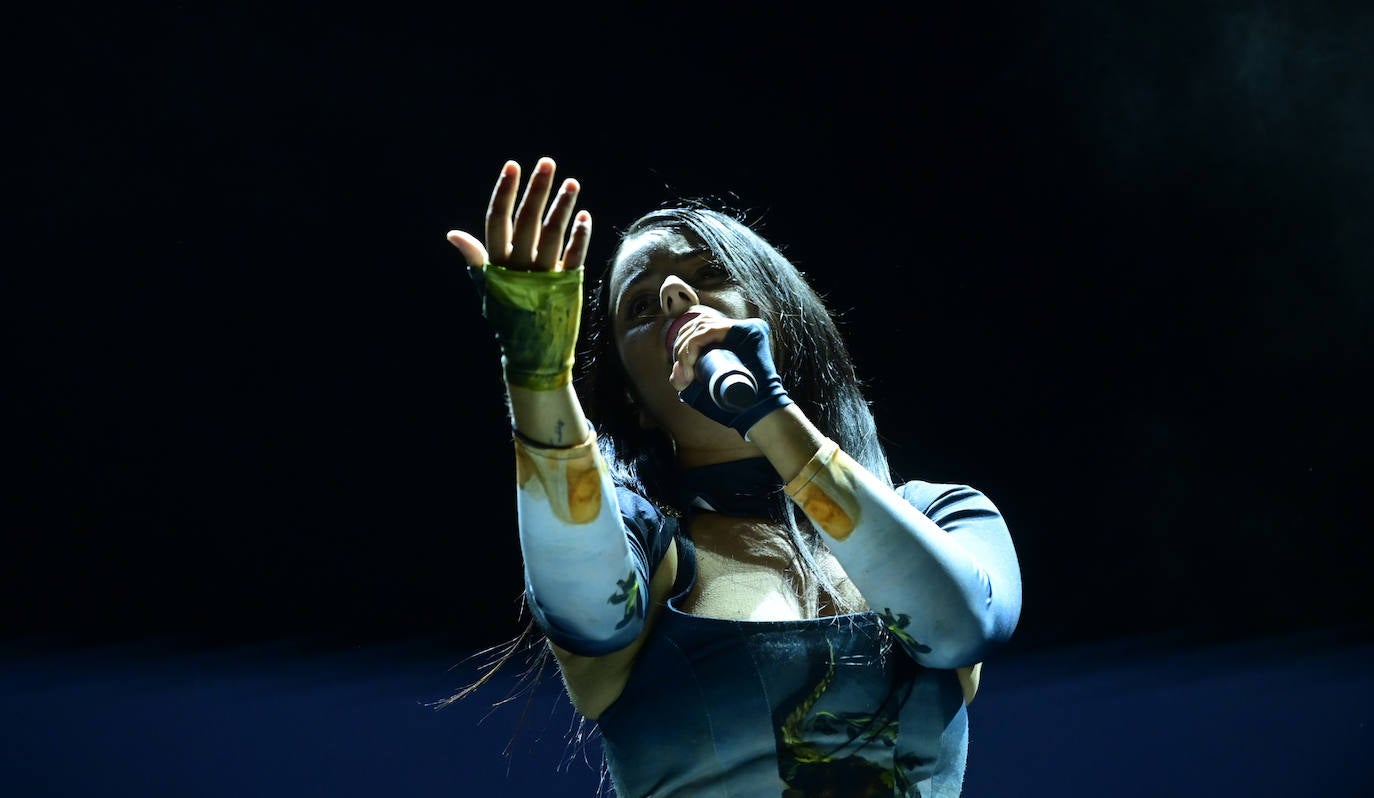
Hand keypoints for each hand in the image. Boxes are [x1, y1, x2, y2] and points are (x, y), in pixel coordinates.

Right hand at [446, 157, 590, 390]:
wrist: (532, 355)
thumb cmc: (508, 317)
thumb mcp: (487, 288)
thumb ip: (476, 259)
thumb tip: (453, 234)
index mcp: (496, 265)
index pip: (498, 221)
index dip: (505, 192)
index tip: (513, 166)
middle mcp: (518, 268)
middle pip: (527, 221)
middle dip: (537, 189)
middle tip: (547, 162)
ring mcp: (543, 277)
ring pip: (552, 235)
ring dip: (562, 207)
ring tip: (572, 183)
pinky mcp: (566, 287)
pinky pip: (574, 257)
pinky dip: (580, 236)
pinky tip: (585, 216)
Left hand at [672, 316, 793, 436]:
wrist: (757, 414)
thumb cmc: (733, 406)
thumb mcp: (704, 392)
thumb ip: (688, 382)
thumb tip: (674, 373)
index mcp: (730, 338)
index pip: (698, 330)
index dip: (682, 346)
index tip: (681, 372)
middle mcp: (738, 329)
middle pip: (698, 325)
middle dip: (680, 347)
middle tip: (682, 373)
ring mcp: (745, 328)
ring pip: (701, 326)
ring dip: (685, 347)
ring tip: (687, 372)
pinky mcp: (749, 329)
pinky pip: (710, 329)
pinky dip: (694, 343)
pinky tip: (690, 361)